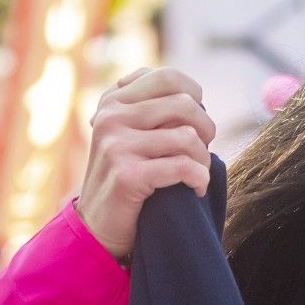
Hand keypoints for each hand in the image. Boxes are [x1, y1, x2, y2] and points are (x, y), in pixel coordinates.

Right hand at [76, 67, 215, 261]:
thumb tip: (192, 95)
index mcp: (112, 101)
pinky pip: (183, 167)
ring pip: (187, 137)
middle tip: (204, 150)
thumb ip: (150, 110)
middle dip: (206, 128)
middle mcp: (111, 117)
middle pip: (184, 104)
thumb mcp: (129, 135)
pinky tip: (197, 188)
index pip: (167, 77)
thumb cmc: (126, 179)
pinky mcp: (127, 175)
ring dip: (203, 159)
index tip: (196, 122)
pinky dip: (199, 179)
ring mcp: (116, 145)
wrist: (97, 226)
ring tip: (198, 174)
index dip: (194, 95)